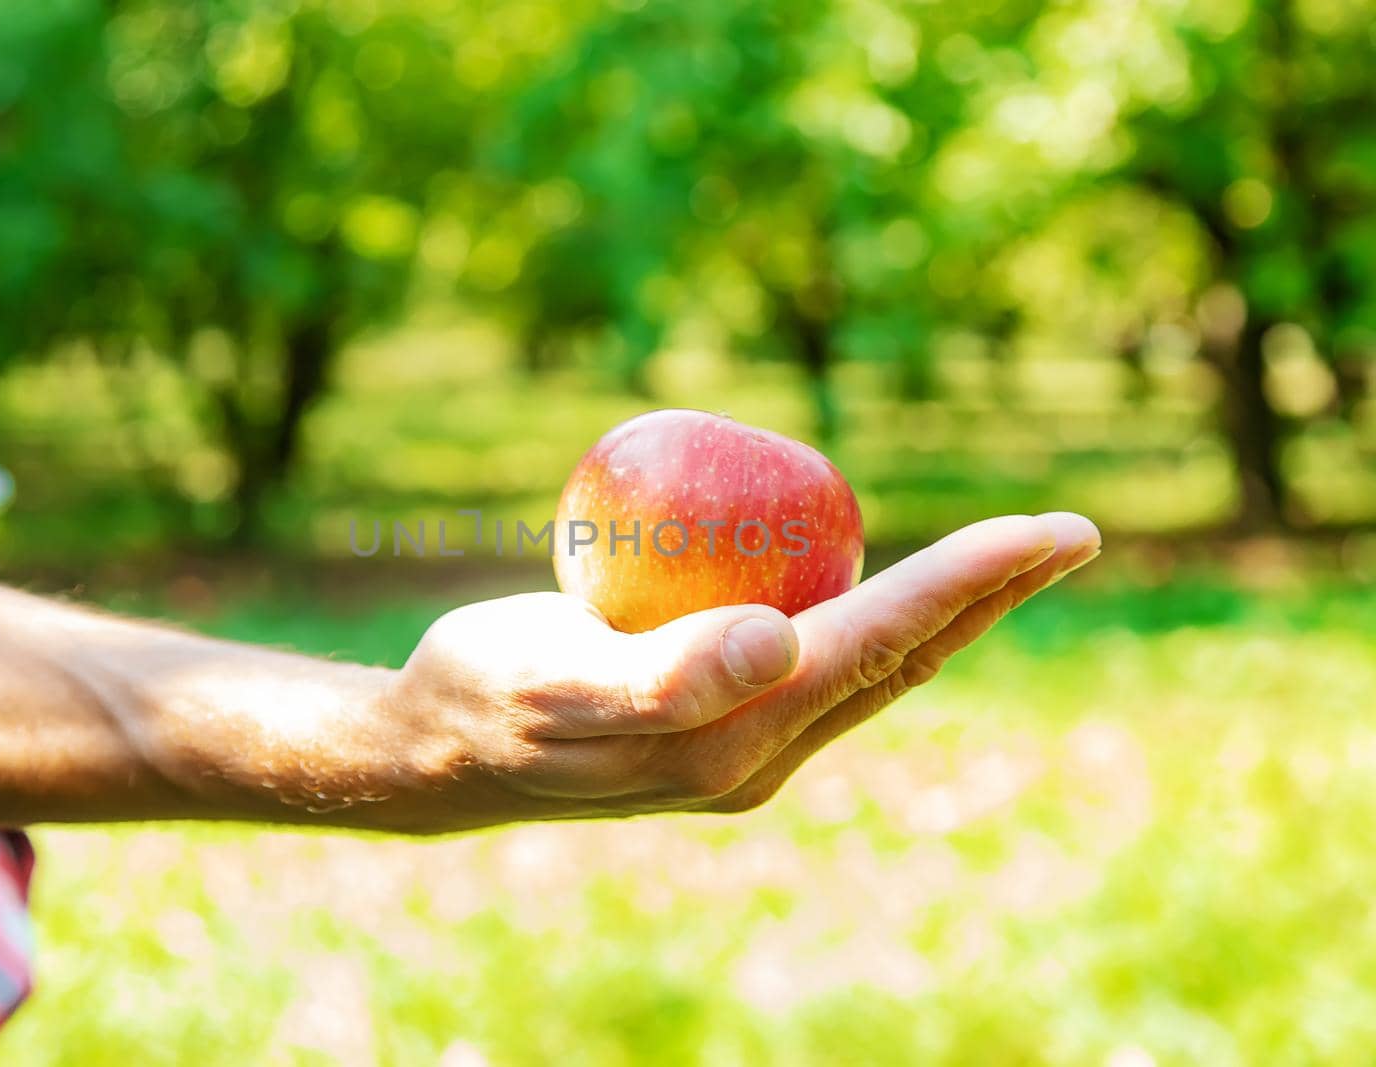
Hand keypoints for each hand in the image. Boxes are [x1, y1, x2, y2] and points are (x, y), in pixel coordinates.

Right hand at [377, 513, 1098, 830]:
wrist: (438, 753)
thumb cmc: (483, 696)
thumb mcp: (554, 681)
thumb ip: (664, 674)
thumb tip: (780, 641)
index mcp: (733, 743)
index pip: (876, 647)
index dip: (966, 584)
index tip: (1048, 527)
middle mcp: (758, 755)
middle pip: (901, 663)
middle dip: (991, 598)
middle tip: (1070, 532)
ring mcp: (744, 748)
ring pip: (874, 671)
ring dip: (951, 612)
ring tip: (1011, 557)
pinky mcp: (721, 728)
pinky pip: (825, 668)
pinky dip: (881, 618)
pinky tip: (892, 581)